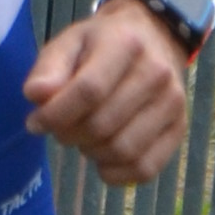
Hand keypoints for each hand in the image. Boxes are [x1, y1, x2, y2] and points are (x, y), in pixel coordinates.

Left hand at [22, 0, 195, 185]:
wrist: (151, 40)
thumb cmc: (99, 47)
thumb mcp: (67, 45)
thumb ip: (48, 70)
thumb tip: (36, 95)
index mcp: (125, 44)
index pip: (88, 91)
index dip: (55, 114)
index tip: (36, 122)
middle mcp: (157, 72)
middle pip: (102, 125)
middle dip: (69, 134)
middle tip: (61, 127)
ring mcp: (173, 102)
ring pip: (123, 150)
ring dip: (91, 152)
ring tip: (84, 136)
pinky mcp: (179, 128)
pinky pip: (144, 168)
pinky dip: (116, 173)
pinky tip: (102, 157)